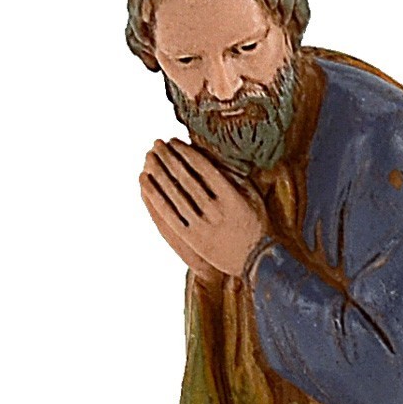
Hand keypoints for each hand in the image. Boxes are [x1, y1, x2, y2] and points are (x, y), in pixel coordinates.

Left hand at [140, 139, 267, 278]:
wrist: (255, 262)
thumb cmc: (256, 227)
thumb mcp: (255, 199)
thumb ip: (238, 178)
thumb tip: (218, 157)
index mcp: (231, 196)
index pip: (203, 167)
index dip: (185, 152)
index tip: (173, 141)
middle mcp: (215, 209)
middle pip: (186, 177)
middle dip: (168, 157)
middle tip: (156, 143)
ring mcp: (202, 225)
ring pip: (174, 194)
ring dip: (159, 173)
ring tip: (148, 157)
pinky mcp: (192, 238)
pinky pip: (169, 214)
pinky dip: (155, 197)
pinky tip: (145, 182)